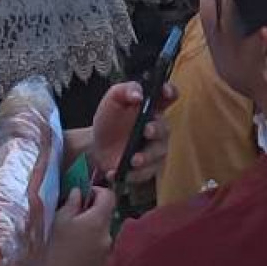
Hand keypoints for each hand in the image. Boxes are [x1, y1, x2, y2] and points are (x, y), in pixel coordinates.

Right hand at [36, 184, 115, 265]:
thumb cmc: (55, 250)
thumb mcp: (59, 221)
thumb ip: (71, 203)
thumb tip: (78, 191)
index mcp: (98, 220)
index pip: (109, 196)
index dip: (97, 190)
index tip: (83, 194)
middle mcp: (107, 234)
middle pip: (105, 213)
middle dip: (90, 210)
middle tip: (72, 213)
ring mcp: (106, 249)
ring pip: (101, 229)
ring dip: (89, 226)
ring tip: (70, 233)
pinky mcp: (102, 262)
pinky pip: (98, 243)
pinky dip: (89, 240)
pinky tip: (73, 248)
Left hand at [88, 79, 172, 198]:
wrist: (96, 145)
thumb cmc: (109, 119)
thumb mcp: (113, 100)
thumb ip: (125, 91)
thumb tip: (138, 95)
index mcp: (152, 106)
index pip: (169, 96)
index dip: (170, 92)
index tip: (164, 92)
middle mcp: (158, 127)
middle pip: (164, 128)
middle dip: (156, 130)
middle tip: (146, 131)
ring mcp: (155, 148)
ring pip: (158, 153)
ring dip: (147, 157)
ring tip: (133, 160)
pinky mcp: (148, 167)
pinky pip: (146, 172)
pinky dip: (132, 174)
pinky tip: (117, 172)